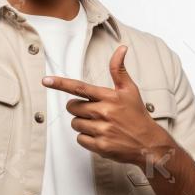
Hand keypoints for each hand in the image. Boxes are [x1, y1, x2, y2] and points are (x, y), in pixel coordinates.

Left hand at [43, 45, 170, 165]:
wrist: (148, 142)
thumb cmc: (137, 114)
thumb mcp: (130, 89)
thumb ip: (119, 69)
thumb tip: (121, 48)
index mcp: (109, 97)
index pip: (80, 88)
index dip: (61, 83)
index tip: (46, 80)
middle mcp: (104, 112)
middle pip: (73, 107)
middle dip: (79, 108)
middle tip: (94, 111)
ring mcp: (101, 130)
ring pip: (75, 124)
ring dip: (83, 124)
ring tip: (100, 124)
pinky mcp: (100, 145)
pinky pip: (80, 139)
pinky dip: (87, 138)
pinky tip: (100, 136)